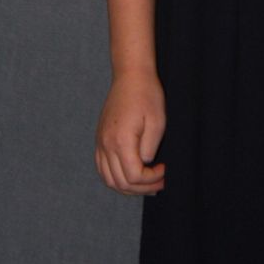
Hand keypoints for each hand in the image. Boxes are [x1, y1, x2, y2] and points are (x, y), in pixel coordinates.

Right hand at [95, 68, 165, 194]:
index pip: (134, 176)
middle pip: (120, 182)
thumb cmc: (146, 95)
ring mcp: (100, 142)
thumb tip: (145, 165)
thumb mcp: (157, 122)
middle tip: (159, 183)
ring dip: (127, 187)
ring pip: (108, 179)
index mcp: (121, 141)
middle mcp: (106, 145)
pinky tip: (129, 175)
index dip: (151, 179)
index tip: (164, 170)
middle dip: (142, 188)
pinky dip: (115, 177)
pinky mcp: (100, 139)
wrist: (130, 75)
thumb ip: (150, 148)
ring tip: (145, 184)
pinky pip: (102, 168)